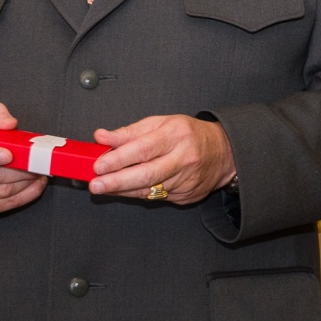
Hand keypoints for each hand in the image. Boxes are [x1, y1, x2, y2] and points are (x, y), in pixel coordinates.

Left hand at [87, 115, 235, 204]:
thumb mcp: (161, 123)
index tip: (98, 165)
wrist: (224, 153)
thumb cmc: (189, 134)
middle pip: (146, 174)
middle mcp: (183, 158)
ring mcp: (186, 180)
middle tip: (96, 184)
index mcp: (176, 135)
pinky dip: (137, 194)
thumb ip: (131, 131)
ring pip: (149, 190)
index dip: (119, 159)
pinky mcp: (186, 196)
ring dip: (123, 190)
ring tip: (103, 187)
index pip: (144, 149)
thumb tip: (102, 137)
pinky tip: (124, 190)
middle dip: (117, 181)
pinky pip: (156, 197)